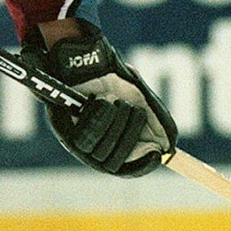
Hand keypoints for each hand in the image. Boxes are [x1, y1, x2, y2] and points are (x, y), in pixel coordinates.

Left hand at [22, 23, 176, 176]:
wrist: (86, 60)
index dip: (142, 165)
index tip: (158, 154)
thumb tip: (167, 148)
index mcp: (114, 144)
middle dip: (130, 136)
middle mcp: (93, 149)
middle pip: (115, 164)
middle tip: (135, 110)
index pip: (127, 169)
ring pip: (100, 152)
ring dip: (116, 126)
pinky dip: (100, 119)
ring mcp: (76, 142)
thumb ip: (155, 122)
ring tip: (118, 102)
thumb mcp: (139, 98)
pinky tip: (101, 101)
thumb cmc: (112, 79)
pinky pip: (86, 137)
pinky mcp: (63, 130)